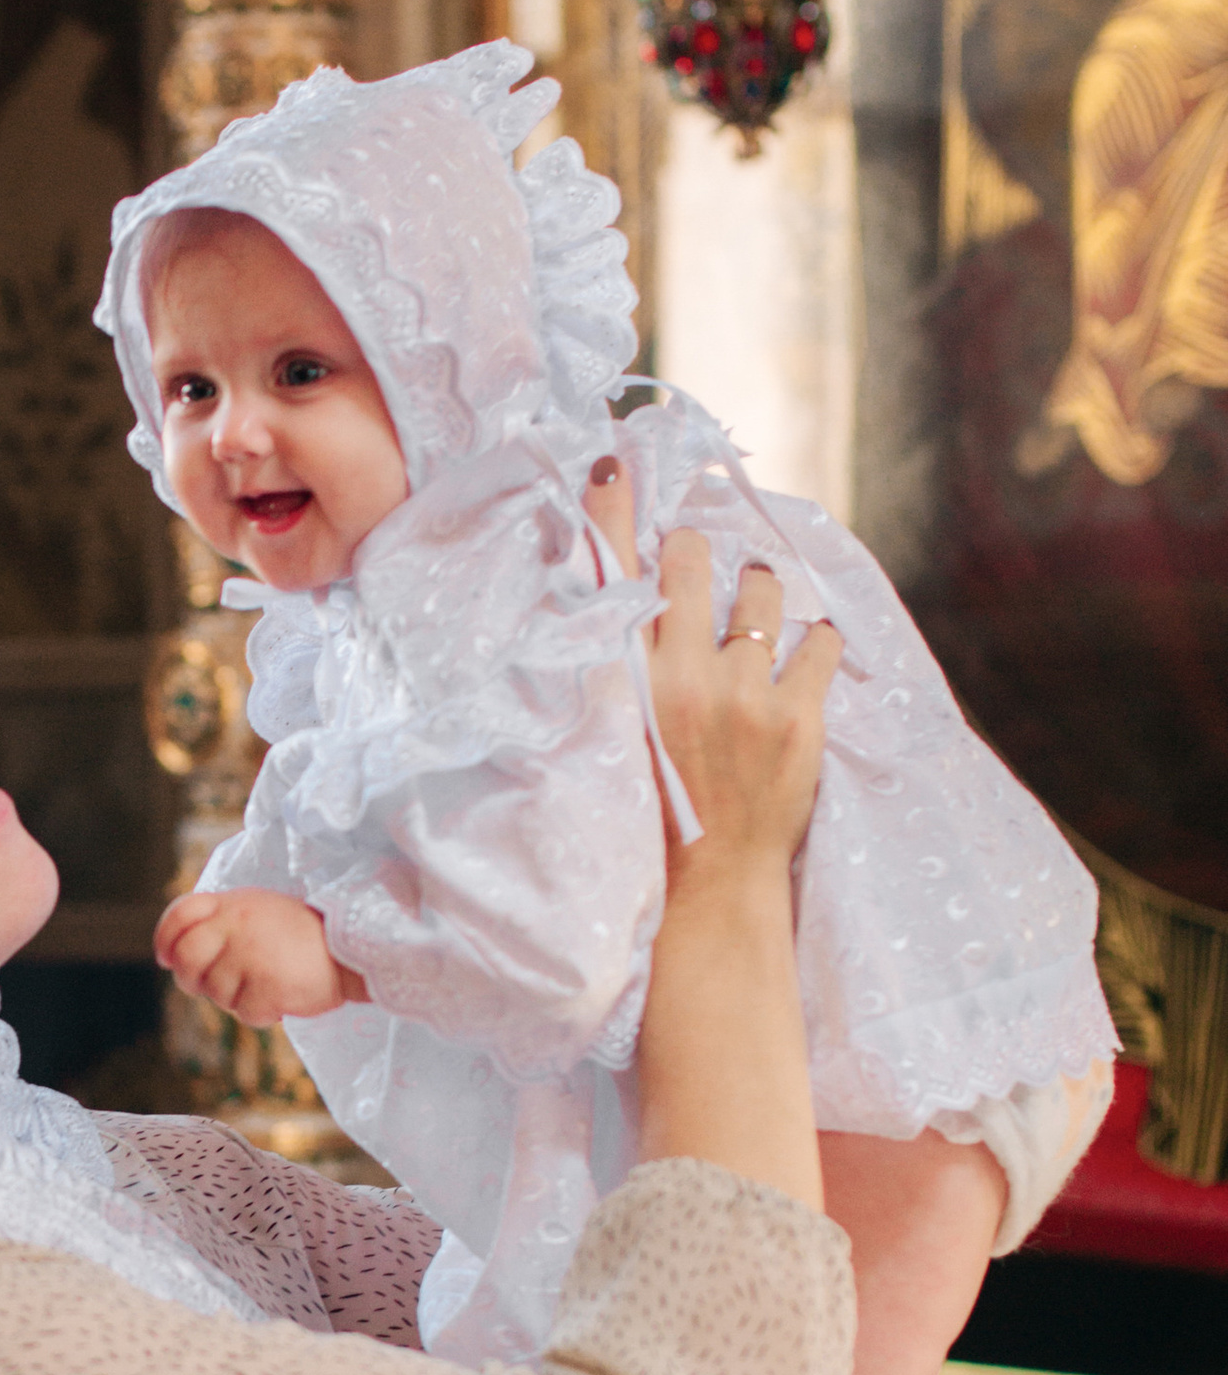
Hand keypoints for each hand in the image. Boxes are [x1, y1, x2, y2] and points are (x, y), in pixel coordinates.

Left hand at [155, 889, 363, 1026]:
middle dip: (192, 978)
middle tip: (216, 983)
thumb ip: (220, 922)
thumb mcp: (258, 910)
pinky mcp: (268, 985)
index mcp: (233, 904)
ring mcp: (251, 955)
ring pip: (215, 992)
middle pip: (187, 959)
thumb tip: (172, 953)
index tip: (166, 958)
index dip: (165, 939)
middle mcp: (237, 926)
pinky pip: (244, 1012)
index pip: (180, 914)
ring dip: (236, 997)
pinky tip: (281, 997)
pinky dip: (261, 1012)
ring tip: (266, 982)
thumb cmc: (303, 935)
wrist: (352, 949)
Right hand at [590, 459, 833, 1210]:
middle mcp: (678, 677)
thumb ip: (577, 710)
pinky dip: (815, 641)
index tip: (609, 459)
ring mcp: (746, 697)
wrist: (700, 915)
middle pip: (684, 560)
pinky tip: (805, 646)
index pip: (606, 572)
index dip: (607, 507)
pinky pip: (821, 647)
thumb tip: (554, 673)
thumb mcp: (587, 769)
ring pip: (763, 592)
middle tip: (687, 531)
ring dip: (758, 588)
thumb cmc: (630, 850)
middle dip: (687, 539)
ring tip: (753, 594)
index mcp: (616, 688)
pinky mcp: (801, 722)